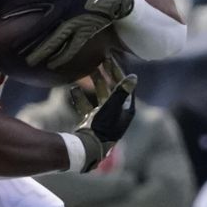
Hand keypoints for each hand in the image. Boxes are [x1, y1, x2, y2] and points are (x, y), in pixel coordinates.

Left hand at [22, 0, 133, 69]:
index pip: (31, 3)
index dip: (15, 10)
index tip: (1, 18)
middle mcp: (63, 10)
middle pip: (40, 27)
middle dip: (25, 39)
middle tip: (12, 49)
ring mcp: (74, 23)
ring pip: (54, 41)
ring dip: (41, 52)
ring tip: (29, 62)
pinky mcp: (85, 33)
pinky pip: (72, 47)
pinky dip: (62, 57)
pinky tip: (52, 65)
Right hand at [70, 57, 136, 172]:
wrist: (88, 148)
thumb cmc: (103, 126)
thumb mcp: (112, 106)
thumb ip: (121, 91)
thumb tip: (134, 76)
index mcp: (125, 110)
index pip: (124, 86)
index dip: (117, 71)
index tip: (109, 58)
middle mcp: (117, 114)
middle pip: (111, 89)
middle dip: (105, 75)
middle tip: (98, 60)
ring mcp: (104, 118)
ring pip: (99, 96)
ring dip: (93, 83)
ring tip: (86, 71)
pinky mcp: (92, 123)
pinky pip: (87, 106)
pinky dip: (81, 97)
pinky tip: (73, 89)